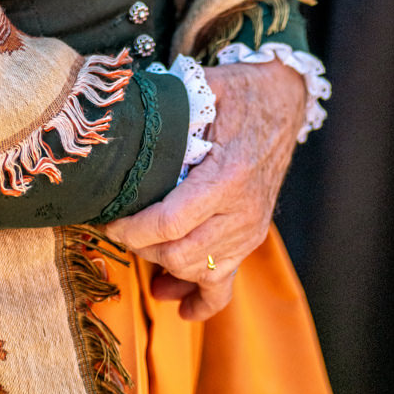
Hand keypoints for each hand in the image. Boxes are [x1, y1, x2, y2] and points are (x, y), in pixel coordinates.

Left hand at [103, 60, 301, 320]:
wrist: (285, 100)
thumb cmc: (243, 90)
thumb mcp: (207, 87)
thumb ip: (171, 104)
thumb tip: (125, 115)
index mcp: (228, 174)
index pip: (171, 221)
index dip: (134, 229)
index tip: (109, 221)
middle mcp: (242, 211)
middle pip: (181, 254)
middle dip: (142, 248)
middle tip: (119, 228)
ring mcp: (250, 229)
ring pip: (200, 272)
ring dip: (164, 269)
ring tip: (138, 252)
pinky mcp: (252, 237)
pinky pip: (227, 284)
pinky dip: (202, 301)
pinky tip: (180, 307)